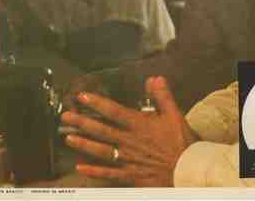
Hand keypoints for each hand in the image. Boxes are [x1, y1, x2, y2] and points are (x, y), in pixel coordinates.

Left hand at [61, 76, 198, 186]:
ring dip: (83, 144)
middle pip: (101, 130)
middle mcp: (129, 141)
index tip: (82, 97)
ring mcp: (128, 159)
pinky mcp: (130, 175)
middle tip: (65, 117)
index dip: (97, 103)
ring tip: (68, 138)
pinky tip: (81, 168)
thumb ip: (162, 96)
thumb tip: (154, 78)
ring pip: (101, 151)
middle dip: (82, 122)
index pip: (114, 111)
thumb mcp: (175, 115)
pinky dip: (94, 171)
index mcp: (139, 125)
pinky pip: (108, 173)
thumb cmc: (182, 144)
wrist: (188, 171)